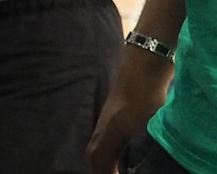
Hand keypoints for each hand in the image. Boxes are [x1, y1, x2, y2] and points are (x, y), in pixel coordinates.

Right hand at [87, 46, 171, 173]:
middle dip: (99, 170)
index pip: (100, 162)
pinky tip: (114, 154)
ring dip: (100, 162)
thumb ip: (137, 149)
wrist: (139, 72)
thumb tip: (135, 162)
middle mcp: (100, 131)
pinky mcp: (109, 118)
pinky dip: (104, 152)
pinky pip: (100, 142)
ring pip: (96, 148)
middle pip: (93, 157)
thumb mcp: (143, 129)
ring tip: (110, 170)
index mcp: (106, 136)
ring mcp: (103, 123)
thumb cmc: (142, 100)